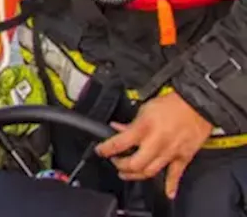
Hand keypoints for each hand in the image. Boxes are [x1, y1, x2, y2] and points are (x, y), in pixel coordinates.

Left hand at [95, 92, 212, 197]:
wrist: (197, 105)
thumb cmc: (172, 104)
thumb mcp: (145, 109)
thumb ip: (131, 123)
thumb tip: (118, 129)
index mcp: (144, 128)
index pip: (119, 143)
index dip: (105, 149)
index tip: (100, 151)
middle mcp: (156, 143)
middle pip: (134, 164)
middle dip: (121, 166)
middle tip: (115, 162)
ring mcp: (170, 152)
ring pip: (150, 171)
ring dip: (136, 175)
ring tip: (128, 174)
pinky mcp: (183, 157)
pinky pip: (176, 174)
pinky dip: (171, 185)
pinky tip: (167, 193)